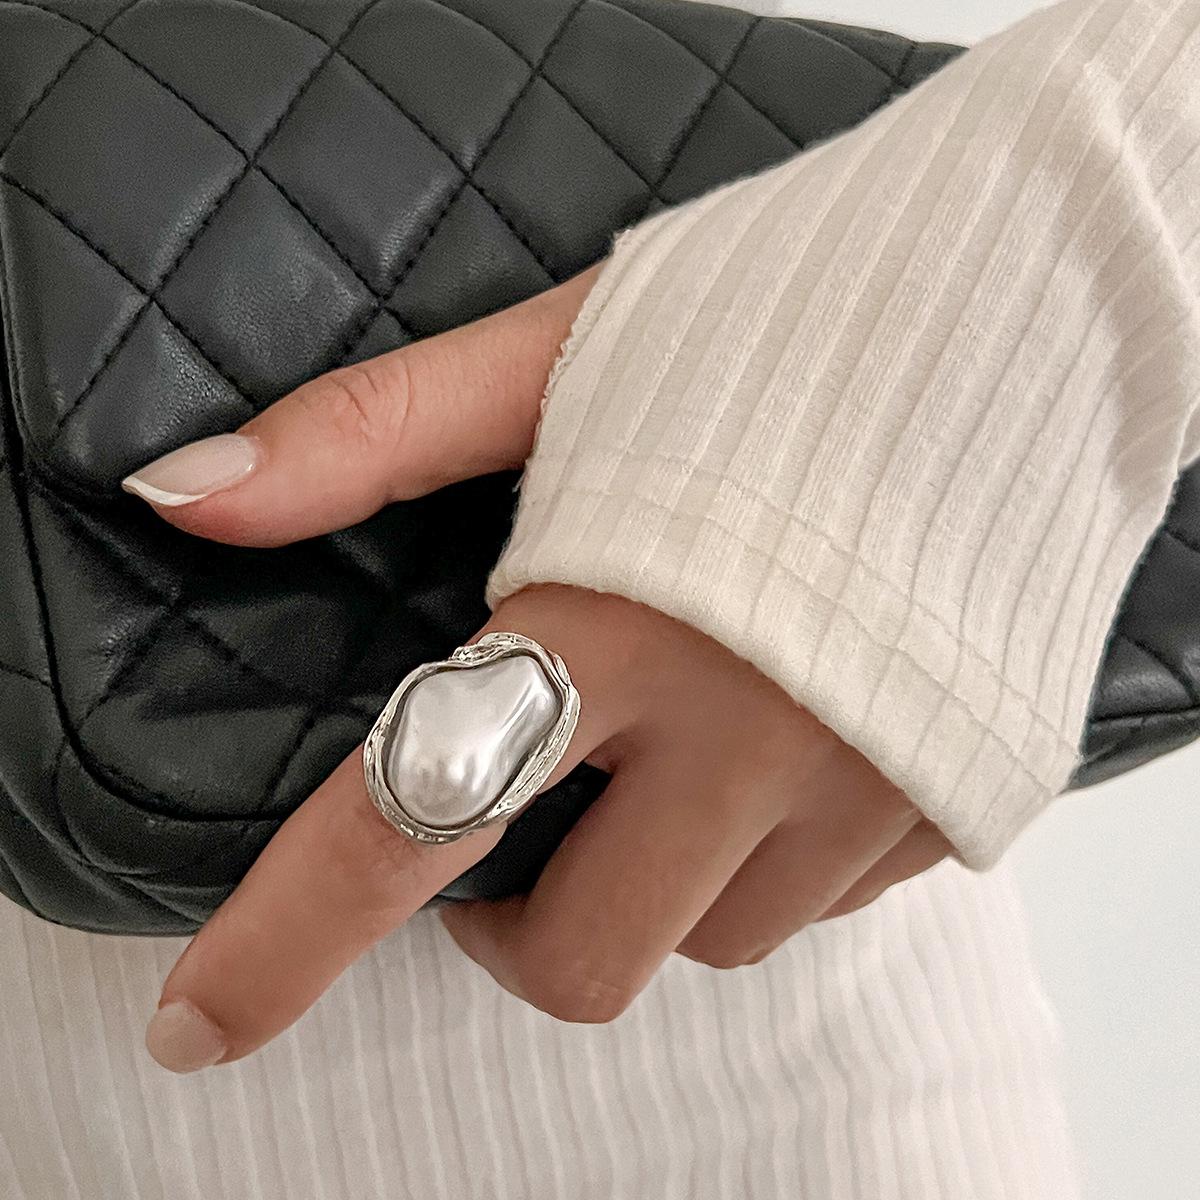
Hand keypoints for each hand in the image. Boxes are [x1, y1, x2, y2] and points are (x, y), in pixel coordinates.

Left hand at [125, 264, 950, 1072]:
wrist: (1017, 305)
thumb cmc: (777, 318)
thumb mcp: (559, 357)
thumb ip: (368, 436)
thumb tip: (187, 496)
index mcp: (622, 614)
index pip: (413, 817)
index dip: (290, 941)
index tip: (205, 1022)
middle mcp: (754, 727)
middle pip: (578, 952)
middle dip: (513, 919)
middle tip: (518, 808)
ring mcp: (870, 779)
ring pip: (712, 938)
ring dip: (656, 876)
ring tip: (671, 745)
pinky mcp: (959, 799)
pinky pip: (823, 900)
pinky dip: (767, 850)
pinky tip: (779, 735)